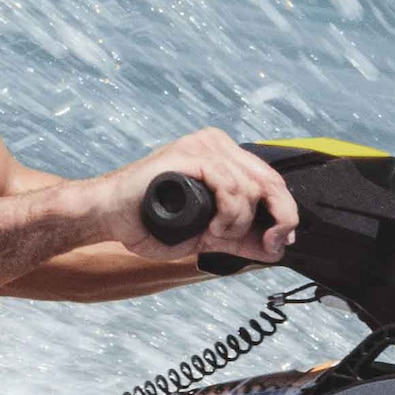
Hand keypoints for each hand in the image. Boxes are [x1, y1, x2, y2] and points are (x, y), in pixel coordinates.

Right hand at [101, 126, 295, 266]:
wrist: (110, 216)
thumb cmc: (150, 222)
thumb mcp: (207, 235)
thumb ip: (240, 238)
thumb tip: (275, 248)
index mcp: (224, 157)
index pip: (271, 180)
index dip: (285, 212)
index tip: (278, 242)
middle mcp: (217, 145)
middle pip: (270, 180)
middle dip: (279, 217)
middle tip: (267, 243)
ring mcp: (203, 147)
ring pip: (251, 187)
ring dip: (240, 221)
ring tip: (216, 232)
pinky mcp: (190, 155)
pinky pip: (229, 184)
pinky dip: (228, 212)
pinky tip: (213, 225)